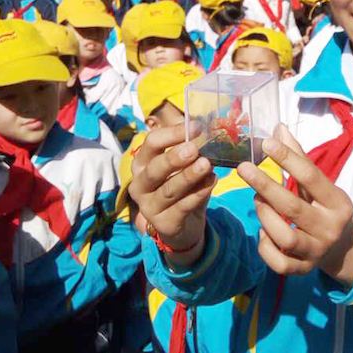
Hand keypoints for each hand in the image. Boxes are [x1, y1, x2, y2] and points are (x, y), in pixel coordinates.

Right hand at [129, 124, 215, 264]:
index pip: (151, 143)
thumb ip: (191, 149)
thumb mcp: (184, 166)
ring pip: (168, 189)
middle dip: (174, 158)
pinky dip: (198, 194)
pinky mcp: (163, 224)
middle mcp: (140, 184)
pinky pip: (182, 207)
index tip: (196, 127)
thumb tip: (205, 129)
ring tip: (206, 164)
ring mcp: (149, 206)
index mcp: (142, 163)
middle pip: (155, 168)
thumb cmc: (182, 187)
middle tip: (193, 148)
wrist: (184, 225)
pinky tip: (212, 182)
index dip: (172, 134)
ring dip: (188, 176)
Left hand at [237, 125, 352, 284]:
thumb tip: (278, 128)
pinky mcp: (304, 270)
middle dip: (265, 187)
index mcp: (338, 202)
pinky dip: (265, 247)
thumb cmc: (324, 206)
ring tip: (257, 202)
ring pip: (285, 238)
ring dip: (265, 217)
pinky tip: (263, 232)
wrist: (342, 248)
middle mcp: (330, 228)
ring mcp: (317, 251)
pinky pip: (279, 263)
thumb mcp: (319, 184)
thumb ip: (299, 157)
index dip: (288, 158)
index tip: (266, 143)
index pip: (311, 177)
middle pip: (293, 208)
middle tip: (244, 169)